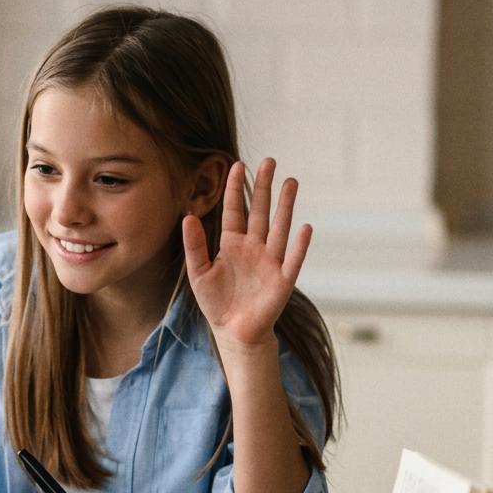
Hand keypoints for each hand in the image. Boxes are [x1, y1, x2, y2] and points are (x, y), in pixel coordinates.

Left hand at [182, 158, 310, 350]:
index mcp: (233, 244)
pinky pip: (292, 259)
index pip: (235, 210)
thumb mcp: (199, 273)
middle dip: (264, 187)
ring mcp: (270, 261)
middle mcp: (254, 247)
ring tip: (291, 181)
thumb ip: (194, 246)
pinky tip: (304, 227)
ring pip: (279, 228)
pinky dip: (299, 245)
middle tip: (269, 161)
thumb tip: (188, 217)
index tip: (238, 165)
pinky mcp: (282, 280)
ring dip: (286, 206)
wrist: (233, 331)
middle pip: (260, 211)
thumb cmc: (217, 302)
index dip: (236, 188)